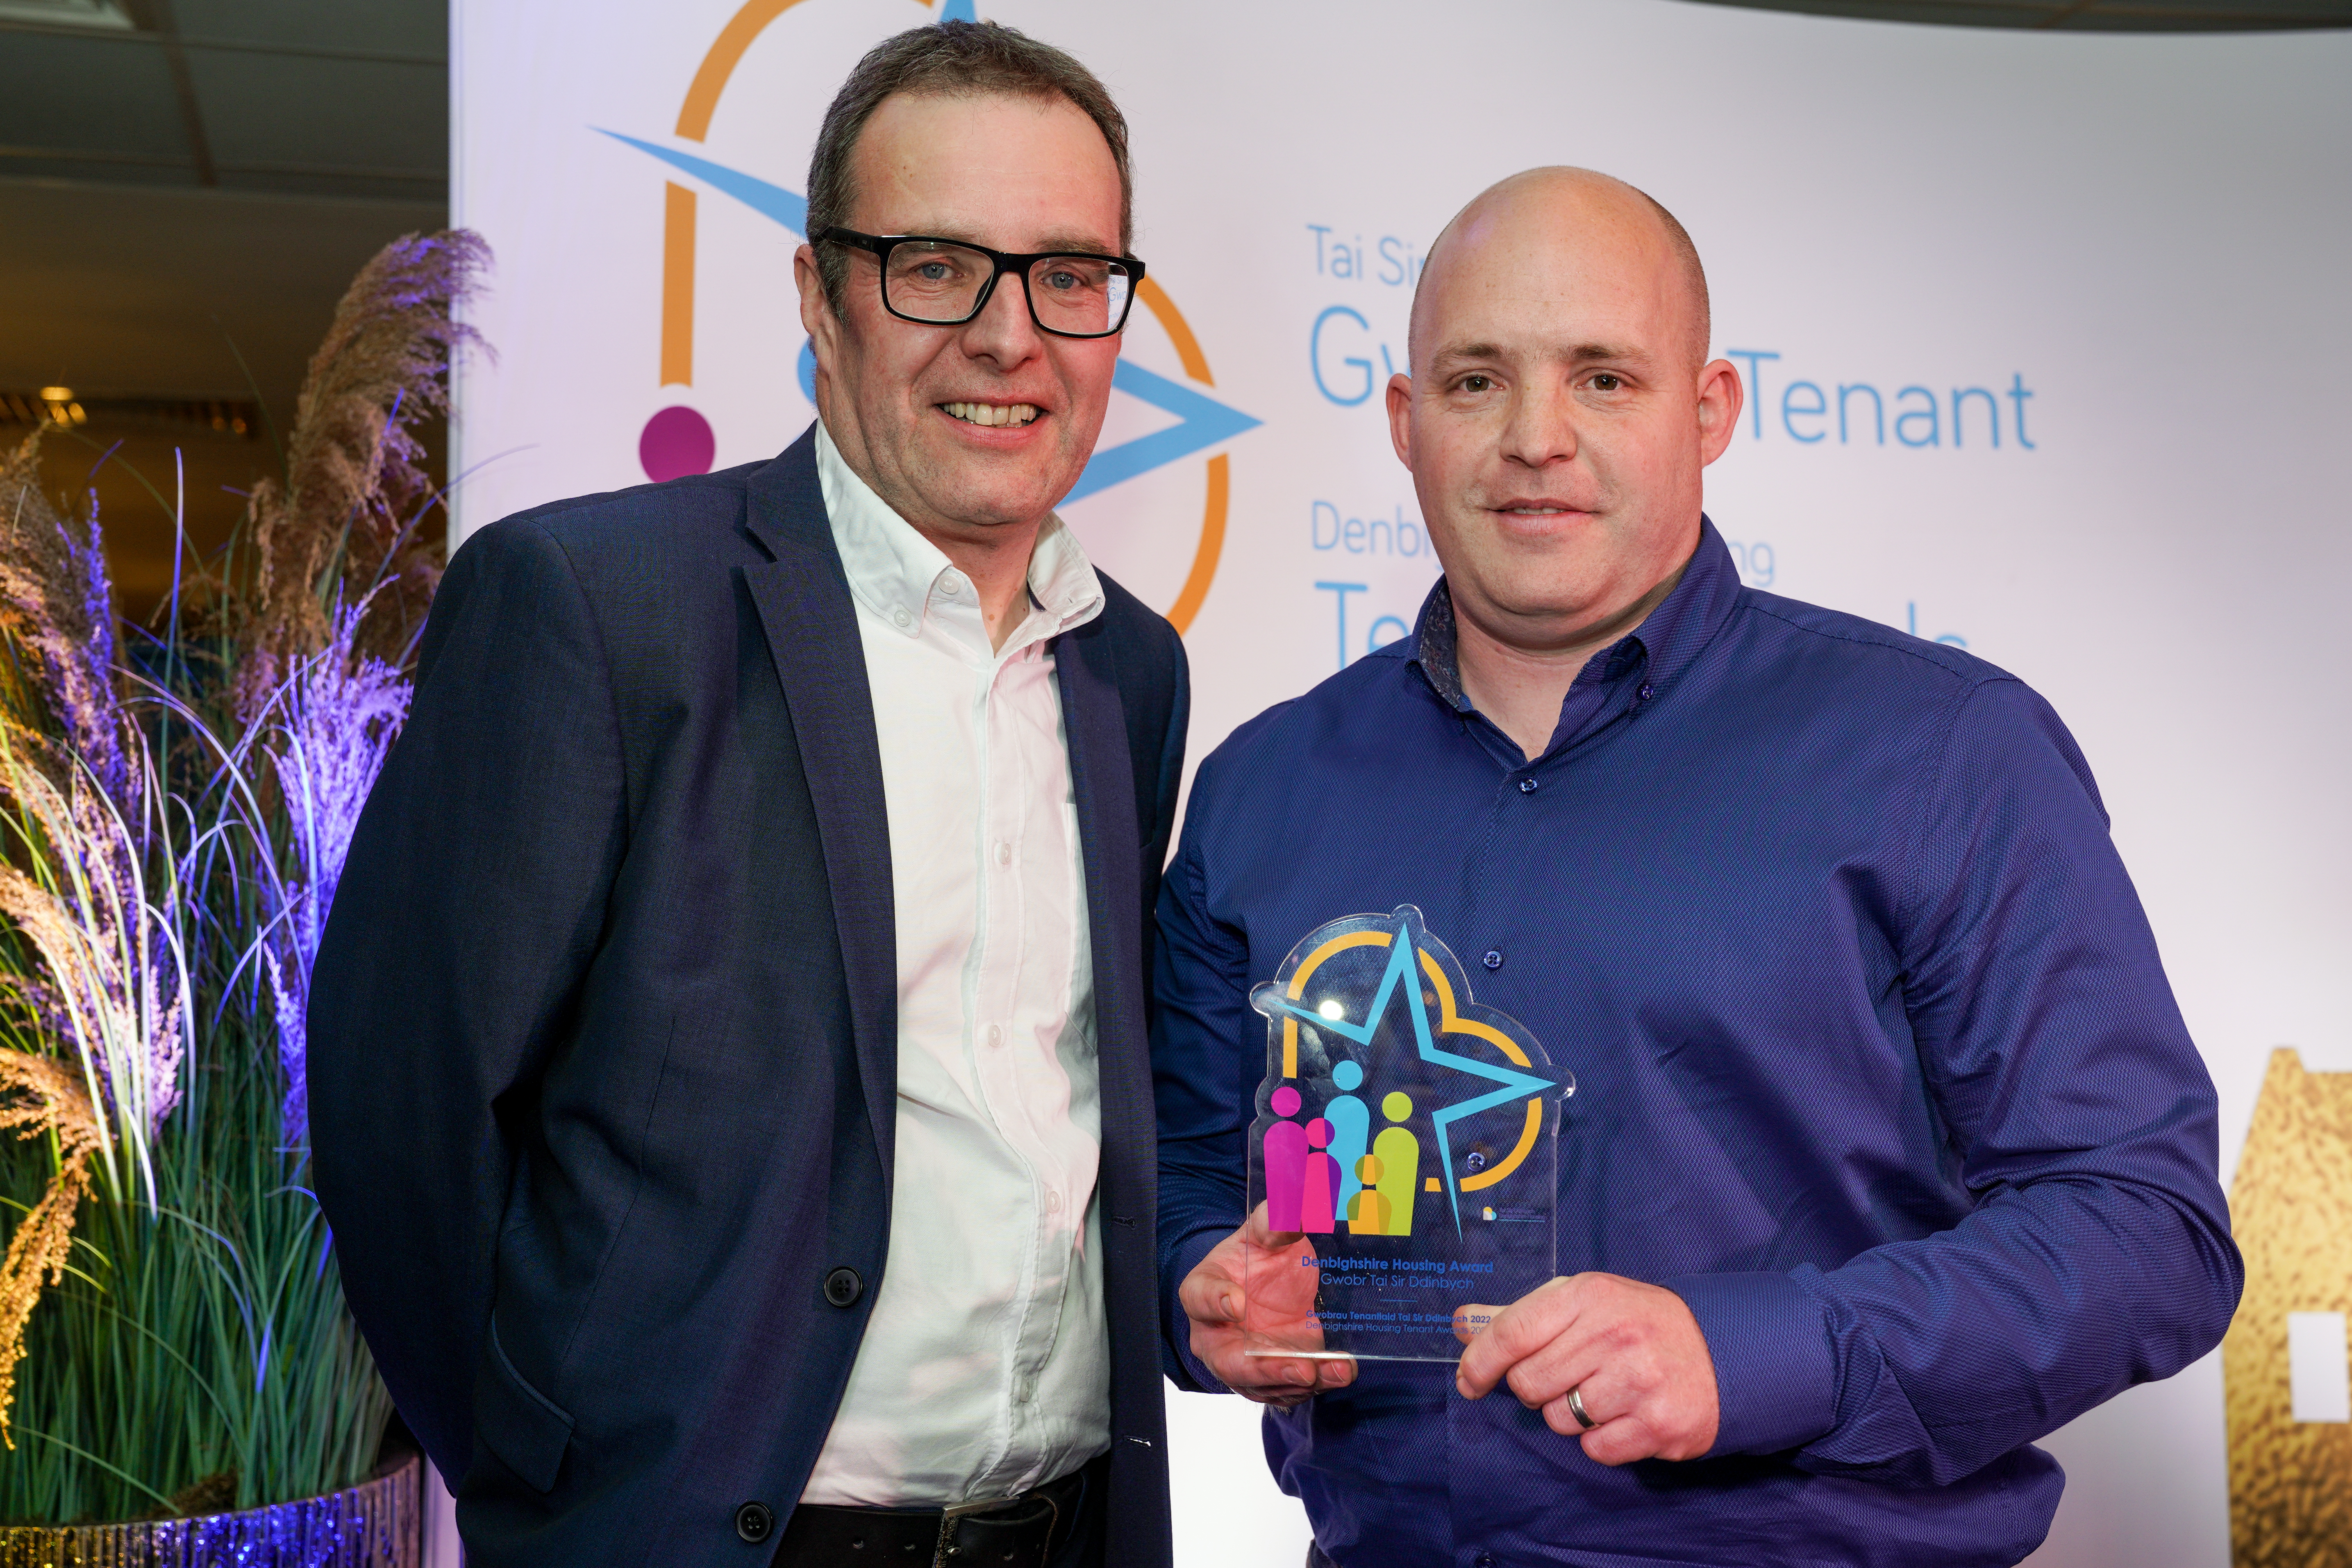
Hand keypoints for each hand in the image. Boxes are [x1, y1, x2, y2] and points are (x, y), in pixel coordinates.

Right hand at [1178, 1204, 1356, 1408]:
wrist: (1269, 1283)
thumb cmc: (1257, 1257)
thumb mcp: (1264, 1234)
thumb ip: (1275, 1223)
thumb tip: (1298, 1208)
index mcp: (1204, 1291)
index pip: (1201, 1297)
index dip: (1216, 1302)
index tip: (1238, 1302)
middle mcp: (1217, 1335)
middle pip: (1230, 1361)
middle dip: (1265, 1369)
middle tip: (1299, 1367)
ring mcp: (1244, 1362)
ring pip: (1265, 1383)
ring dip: (1301, 1380)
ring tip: (1334, 1370)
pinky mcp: (1274, 1377)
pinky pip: (1291, 1388)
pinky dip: (1318, 1382)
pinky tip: (1341, 1371)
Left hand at [1453, 1273, 1719, 1463]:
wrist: (1724, 1352)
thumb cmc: (1640, 1324)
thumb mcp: (1585, 1301)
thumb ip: (1522, 1315)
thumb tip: (1461, 1324)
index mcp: (1590, 1295)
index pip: (1512, 1332)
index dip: (1479, 1361)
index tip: (1468, 1381)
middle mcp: (1613, 1335)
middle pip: (1529, 1383)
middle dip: (1535, 1388)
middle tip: (1565, 1377)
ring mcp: (1638, 1382)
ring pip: (1558, 1419)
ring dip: (1569, 1414)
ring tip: (1603, 1392)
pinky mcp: (1658, 1426)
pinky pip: (1593, 1448)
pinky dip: (1599, 1439)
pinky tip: (1623, 1415)